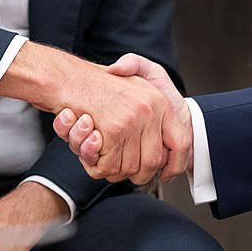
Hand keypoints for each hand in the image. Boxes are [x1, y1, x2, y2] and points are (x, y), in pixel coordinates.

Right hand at [0, 42, 172, 184]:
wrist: (69, 78)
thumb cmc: (99, 84)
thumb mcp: (136, 80)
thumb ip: (155, 107)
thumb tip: (164, 146)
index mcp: (160, 101)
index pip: (182, 142)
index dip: (175, 163)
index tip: (167, 172)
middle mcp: (151, 110)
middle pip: (153, 164)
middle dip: (136, 173)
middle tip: (120, 166)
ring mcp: (133, 121)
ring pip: (129, 168)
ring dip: (111, 169)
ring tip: (99, 153)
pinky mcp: (114, 131)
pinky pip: (109, 166)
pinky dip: (97, 166)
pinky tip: (90, 149)